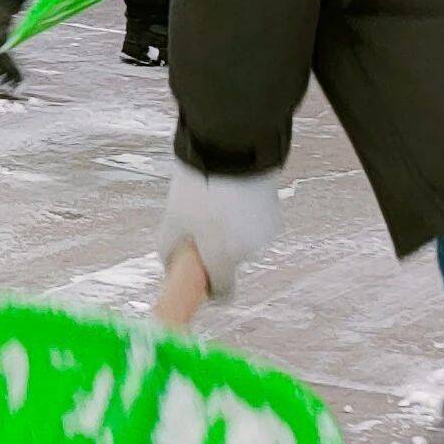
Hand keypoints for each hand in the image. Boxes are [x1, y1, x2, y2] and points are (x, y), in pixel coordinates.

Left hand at [155, 162, 280, 299]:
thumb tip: (170, 266)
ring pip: (241, 242)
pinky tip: (231, 195)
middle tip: (198, 223)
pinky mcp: (274, 216)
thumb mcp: (173, 220)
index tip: (199, 276)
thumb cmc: (199, 188)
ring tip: (215, 202)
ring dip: (229, 231)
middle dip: (215, 250)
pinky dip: (243, 218)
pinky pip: (253, 226)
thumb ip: (169, 250)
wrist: (233, 150)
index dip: (210, 288)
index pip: (223, 293)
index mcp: (223, 258)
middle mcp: (248, 252)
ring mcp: (264, 235)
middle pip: (229, 262)